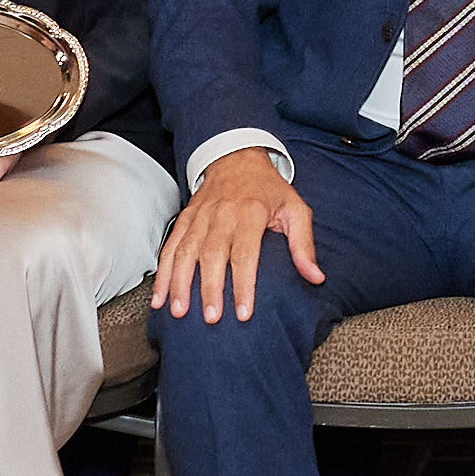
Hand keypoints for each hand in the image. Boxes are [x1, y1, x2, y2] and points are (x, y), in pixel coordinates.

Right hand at [155, 150, 320, 322]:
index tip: (243, 313)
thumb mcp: (295, 209)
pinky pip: (170, 246)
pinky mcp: (185, 219)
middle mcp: (222, 214)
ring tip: (178, 311)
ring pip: (185, 251)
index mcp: (250, 212)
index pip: (245, 253)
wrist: (236, 158)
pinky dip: (163, 272)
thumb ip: (303, 244)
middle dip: (210, 289)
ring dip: (179, 283)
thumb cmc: (269, 189)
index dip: (243, 284)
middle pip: (212, 255)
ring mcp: (199, 216)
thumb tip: (316, 277)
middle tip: (211, 317)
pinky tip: (159, 296)